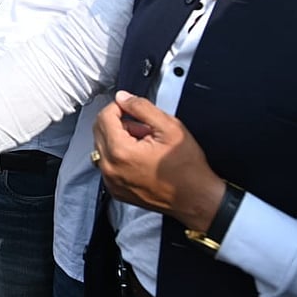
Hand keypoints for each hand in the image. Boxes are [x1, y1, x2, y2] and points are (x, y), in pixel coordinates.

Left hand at [93, 91, 225, 231]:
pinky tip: (141, 158)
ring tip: (145, 143)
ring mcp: (111, 181)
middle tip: (142, 126)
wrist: (197, 199)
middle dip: (118, 123)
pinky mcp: (116, 190)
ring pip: (102, 147)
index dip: (118, 107)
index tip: (131, 107)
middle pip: (99, 131)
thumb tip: (123, 97)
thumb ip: (142, 107)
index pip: (104, 117)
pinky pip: (108, 165)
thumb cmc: (188, 168)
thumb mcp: (170, 127)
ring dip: (119, 139)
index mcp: (119, 152)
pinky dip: (119, 156)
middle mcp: (110, 168)